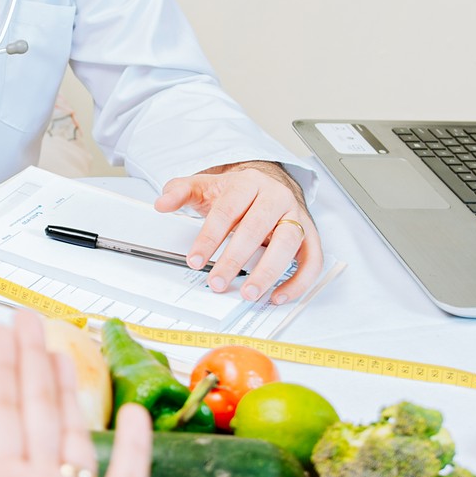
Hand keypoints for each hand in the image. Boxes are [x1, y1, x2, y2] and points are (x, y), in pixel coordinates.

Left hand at [154, 161, 319, 303]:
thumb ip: (181, 191)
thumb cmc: (238, 190)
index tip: (196, 261)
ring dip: (269, 271)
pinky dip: (300, 280)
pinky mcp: (310, 235)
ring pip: (288, 243)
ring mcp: (296, 215)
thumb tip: (162, 202)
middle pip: (257, 228)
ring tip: (249, 293)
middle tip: (217, 282)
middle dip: (235, 259)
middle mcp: (276, 197)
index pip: (228, 211)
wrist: (271, 181)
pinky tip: (278, 295)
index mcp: (249, 183)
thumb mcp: (206, 185)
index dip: (210, 238)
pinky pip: (312, 259)